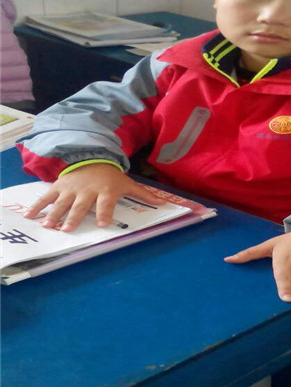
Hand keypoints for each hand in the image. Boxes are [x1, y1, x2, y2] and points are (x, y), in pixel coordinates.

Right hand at [24, 163, 166, 231]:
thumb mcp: (127, 184)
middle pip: (81, 206)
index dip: (105, 213)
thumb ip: (144, 195)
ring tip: (49, 226)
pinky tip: (30, 216)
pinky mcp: (60, 186)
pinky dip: (38, 205)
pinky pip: (47, 197)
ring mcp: (72, 188)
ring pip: (63, 203)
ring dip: (55, 214)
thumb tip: (165, 203)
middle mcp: (88, 191)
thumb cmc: (111, 177)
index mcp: (106, 191)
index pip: (106, 204)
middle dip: (74, 217)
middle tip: (68, 229)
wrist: (93, 158)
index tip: (103, 224)